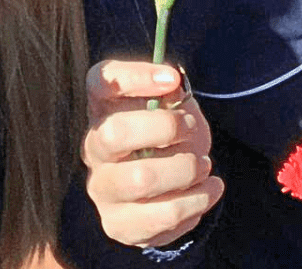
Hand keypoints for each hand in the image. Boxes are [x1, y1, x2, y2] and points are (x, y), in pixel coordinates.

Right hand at [83, 60, 224, 248]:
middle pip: (114, 134)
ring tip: (204, 165)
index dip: (135, 77)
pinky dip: (196, 202)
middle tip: (191, 128)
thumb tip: (174, 83)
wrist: (163, 187)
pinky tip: (208, 190)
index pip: (101, 81)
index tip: (172, 79)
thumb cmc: (166, 137)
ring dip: (185, 169)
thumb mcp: (171, 107)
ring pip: (141, 180)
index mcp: (102, 108)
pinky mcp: (118, 224)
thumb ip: (171, 92)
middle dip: (166, 128)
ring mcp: (102, 188)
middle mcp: (93, 147)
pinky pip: (162, 217)